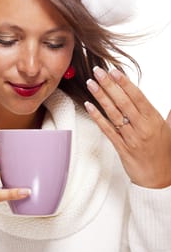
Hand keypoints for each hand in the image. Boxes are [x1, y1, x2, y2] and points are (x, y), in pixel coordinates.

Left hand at [85, 66, 170, 188]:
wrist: (159, 179)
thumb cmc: (164, 153)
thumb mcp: (170, 130)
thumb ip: (169, 114)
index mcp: (154, 120)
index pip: (137, 97)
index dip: (124, 83)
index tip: (114, 71)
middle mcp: (142, 127)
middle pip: (123, 102)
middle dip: (109, 85)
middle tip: (98, 71)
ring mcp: (130, 138)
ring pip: (113, 114)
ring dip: (100, 97)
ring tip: (91, 83)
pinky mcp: (121, 147)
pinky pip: (107, 130)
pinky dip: (97, 117)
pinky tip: (89, 106)